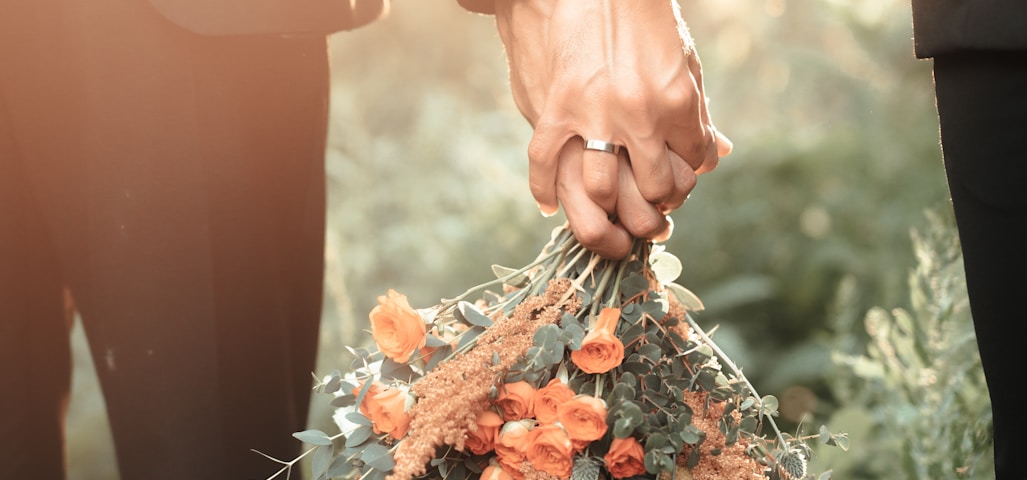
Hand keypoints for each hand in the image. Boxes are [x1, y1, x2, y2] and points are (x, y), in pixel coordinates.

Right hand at [493, 0, 731, 257]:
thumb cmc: (640, 16)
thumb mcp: (681, 55)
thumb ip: (697, 107)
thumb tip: (718, 152)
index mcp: (677, 99)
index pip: (695, 163)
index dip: (689, 176)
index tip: (678, 177)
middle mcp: (639, 114)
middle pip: (654, 188)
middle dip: (655, 203)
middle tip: (649, 205)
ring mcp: (594, 115)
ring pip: (602, 191)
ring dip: (606, 207)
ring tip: (608, 207)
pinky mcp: (554, 109)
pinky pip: (546, 166)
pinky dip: (545, 192)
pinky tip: (550, 204)